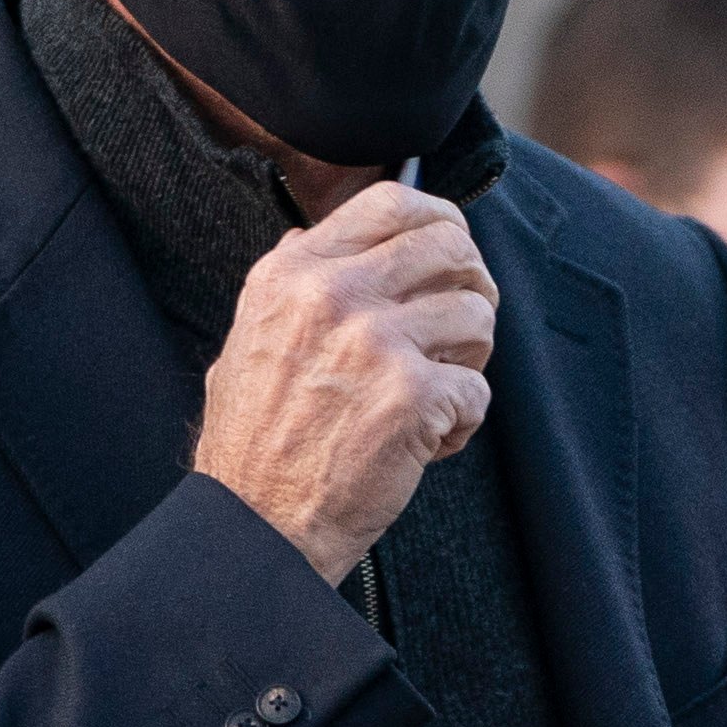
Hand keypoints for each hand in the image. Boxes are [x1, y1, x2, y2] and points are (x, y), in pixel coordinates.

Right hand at [192, 181, 497, 580]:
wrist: (255, 523)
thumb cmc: (255, 441)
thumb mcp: (248, 337)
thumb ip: (290, 281)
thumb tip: (317, 231)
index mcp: (294, 274)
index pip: (390, 203)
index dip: (440, 219)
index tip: (455, 246)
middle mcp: (334, 296)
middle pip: (450, 245)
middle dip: (473, 283)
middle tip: (463, 325)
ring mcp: (375, 343)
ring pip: (476, 315)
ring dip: (471, 357)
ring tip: (438, 391)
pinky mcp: (412, 395)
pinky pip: (477, 388)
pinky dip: (463, 420)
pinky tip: (429, 442)